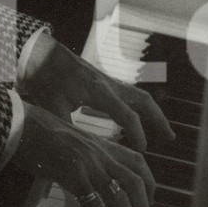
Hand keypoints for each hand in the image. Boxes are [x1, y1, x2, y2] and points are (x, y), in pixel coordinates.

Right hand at [10, 100, 156, 206]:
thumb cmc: (37, 132)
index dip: (149, 183)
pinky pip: (93, 206)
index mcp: (100, 145)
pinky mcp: (72, 176)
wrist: (19, 125)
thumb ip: (82, 156)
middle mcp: (99, 155)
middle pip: (136, 184)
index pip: (137, 162)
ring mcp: (88, 165)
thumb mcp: (69, 140)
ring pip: (120, 198)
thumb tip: (83, 175)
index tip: (151, 200)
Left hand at [19, 36, 174, 153]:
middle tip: (170, 138)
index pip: (127, 114)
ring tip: (162, 131)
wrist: (37, 52)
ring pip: (138, 95)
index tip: (143, 150)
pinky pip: (128, 94)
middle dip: (158, 119)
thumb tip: (72, 154)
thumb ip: (66, 129)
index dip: (137, 133)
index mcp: (98, 91)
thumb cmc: (42, 77)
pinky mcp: (101, 81)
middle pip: (143, 100)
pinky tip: (136, 120)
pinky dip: (137, 107)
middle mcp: (108, 84)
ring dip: (152, 112)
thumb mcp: (52, 106)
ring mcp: (106, 81)